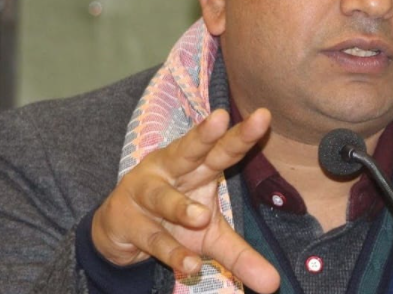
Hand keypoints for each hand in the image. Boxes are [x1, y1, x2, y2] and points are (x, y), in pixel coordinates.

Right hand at [92, 108, 280, 292]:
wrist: (118, 230)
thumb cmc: (174, 221)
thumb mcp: (210, 237)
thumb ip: (241, 256)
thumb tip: (274, 285)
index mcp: (197, 167)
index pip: (224, 149)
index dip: (242, 135)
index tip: (263, 116)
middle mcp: (171, 171)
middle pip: (190, 151)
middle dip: (205, 135)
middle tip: (221, 119)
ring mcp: (145, 193)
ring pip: (164, 196)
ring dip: (180, 206)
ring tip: (200, 216)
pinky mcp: (127, 222)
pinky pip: (152, 237)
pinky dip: (170, 252)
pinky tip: (189, 265)